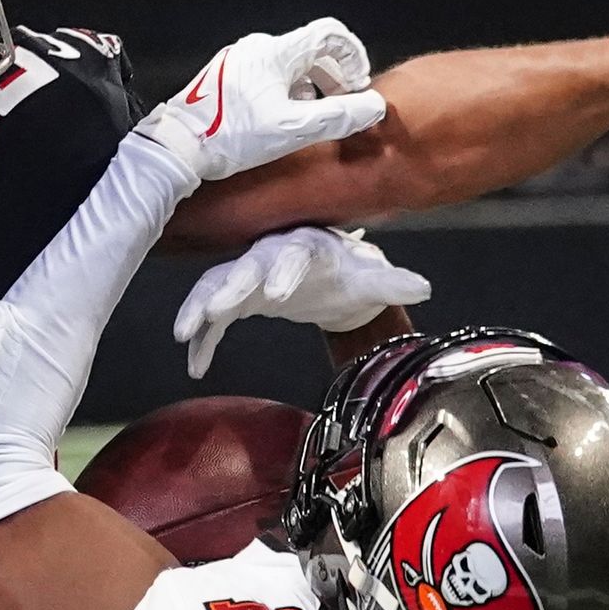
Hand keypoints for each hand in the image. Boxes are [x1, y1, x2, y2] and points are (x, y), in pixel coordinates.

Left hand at [136, 17, 387, 179]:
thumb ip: (338, 117)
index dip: (354, 55)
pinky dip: (286, 92)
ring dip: (310, 87)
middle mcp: (257, 48)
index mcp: (276, 52)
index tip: (359, 84)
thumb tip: (374, 107)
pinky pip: (268, 75)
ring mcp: (239, 61)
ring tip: (311, 118)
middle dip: (333, 77)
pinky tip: (280, 121)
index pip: (330, 33)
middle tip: (340, 107)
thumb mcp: (293, 130)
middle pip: (310, 50)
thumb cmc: (231, 137)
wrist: (177, 147)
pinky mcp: (226, 77)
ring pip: (289, 65)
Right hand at [173, 227, 431, 378]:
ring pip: (217, 287)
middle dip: (229, 287)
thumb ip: (393, 283)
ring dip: (199, 309)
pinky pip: (213, 317)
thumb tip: (423, 287)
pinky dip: (202, 338)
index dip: (283, 272)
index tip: (277, 294)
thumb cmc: (350, 273)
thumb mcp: (373, 279)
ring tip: (185, 334)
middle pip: (246, 267)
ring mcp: (250, 276)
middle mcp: (271, 255)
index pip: (293, 253)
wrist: (332, 277)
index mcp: (307, 246)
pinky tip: (196, 364)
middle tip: (215, 309)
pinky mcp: (239, 300)